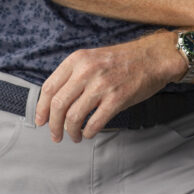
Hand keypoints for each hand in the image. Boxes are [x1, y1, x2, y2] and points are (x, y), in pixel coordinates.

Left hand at [35, 31, 184, 142]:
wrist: (152, 57)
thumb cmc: (122, 60)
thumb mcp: (92, 58)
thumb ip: (73, 75)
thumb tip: (54, 103)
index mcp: (77, 59)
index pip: (49, 88)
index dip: (41, 109)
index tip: (41, 121)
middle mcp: (87, 70)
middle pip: (58, 105)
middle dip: (54, 126)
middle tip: (56, 136)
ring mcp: (102, 84)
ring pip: (73, 117)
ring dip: (71, 132)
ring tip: (75, 136)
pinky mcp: (117, 98)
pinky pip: (94, 123)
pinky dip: (88, 132)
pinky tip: (89, 133)